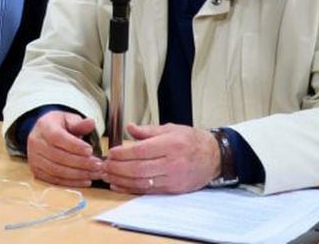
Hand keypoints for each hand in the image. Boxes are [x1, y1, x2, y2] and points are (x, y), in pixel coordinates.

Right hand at [25, 110, 102, 186]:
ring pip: (56, 171)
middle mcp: (36, 143)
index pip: (57, 137)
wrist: (43, 133)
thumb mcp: (69, 119)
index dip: (74, 146)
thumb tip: (91, 122)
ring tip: (94, 174)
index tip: (90, 150)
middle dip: (81, 163)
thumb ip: (80, 123)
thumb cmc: (58, 126)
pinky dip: (71, 183)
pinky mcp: (37, 171)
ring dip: (78, 175)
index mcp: (44, 127)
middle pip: (58, 156)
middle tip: (98, 165)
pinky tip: (85, 180)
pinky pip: (54, 180)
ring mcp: (34, 158)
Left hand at [100, 122, 218, 193]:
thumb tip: (130, 128)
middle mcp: (172, 163)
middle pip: (139, 168)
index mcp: (170, 144)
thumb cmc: (192, 141)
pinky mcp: (173, 189)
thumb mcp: (171, 128)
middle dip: (118, 168)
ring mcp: (173, 178)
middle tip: (104, 165)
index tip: (110, 153)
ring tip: (107, 175)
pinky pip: (149, 191)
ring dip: (122, 180)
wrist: (214, 157)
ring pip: (142, 182)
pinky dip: (131, 189)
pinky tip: (119, 185)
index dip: (123, 153)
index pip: (142, 151)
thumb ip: (148, 130)